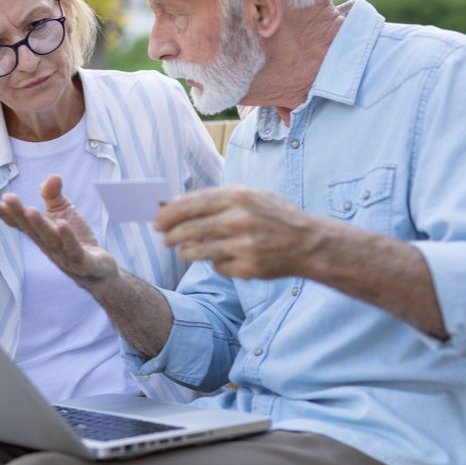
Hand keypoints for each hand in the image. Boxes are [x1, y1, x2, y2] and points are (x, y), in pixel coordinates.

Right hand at [0, 175, 118, 287]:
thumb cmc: (76, 241)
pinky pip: (74, 249)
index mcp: (41, 234)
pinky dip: (68, 237)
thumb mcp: (64, 213)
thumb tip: (52, 176)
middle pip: (31, 229)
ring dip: (39, 225)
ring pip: (49, 239)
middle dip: (19, 214)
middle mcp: (48, 246)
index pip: (20, 223)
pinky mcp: (83, 262)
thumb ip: (54, 196)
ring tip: (30, 209)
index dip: (5, 214)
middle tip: (7, 198)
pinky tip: (62, 224)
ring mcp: (64, 256)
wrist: (98, 272)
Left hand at [154, 186, 321, 278]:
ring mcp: (242, 246)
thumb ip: (214, 199)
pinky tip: (224, 258)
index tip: (156, 221)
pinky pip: (216, 267)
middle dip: (170, 236)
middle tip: (165, 239)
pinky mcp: (246, 268)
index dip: (167, 215)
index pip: (188, 205)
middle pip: (187, 230)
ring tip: (186, 251)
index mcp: (237, 197)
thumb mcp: (249, 196)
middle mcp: (238, 220)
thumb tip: (174, 203)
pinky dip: (215, 263)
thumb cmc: (274, 216)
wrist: (308, 243)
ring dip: (185, 252)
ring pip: (196, 252)